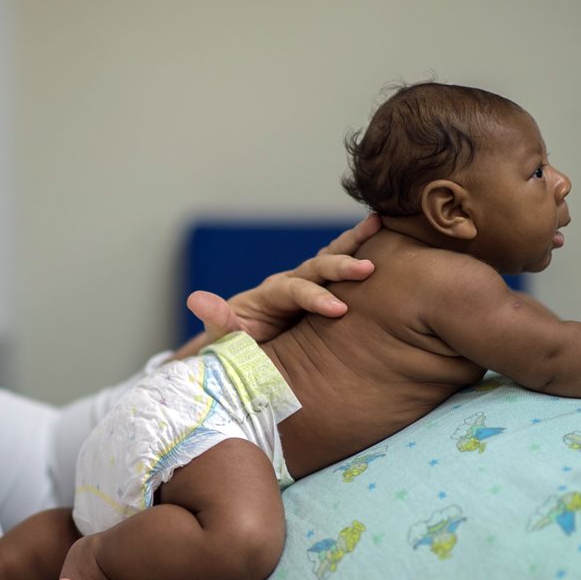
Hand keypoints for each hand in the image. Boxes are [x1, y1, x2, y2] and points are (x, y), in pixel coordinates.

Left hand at [187, 213, 379, 341]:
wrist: (241, 356)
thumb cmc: (233, 354)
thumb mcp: (223, 343)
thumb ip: (217, 322)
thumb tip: (196, 299)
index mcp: (268, 297)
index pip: (294, 291)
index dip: (315, 297)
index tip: (338, 309)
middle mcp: (288, 285)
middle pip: (316, 268)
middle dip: (341, 265)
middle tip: (368, 267)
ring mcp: (305, 287)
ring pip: (330, 259)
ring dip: (353, 243)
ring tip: (378, 224)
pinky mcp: (320, 295)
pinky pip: (339, 273)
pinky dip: (358, 254)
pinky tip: (384, 239)